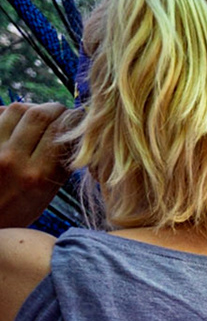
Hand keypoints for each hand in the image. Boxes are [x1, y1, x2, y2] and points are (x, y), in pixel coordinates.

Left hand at [0, 103, 69, 229]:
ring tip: (39, 117)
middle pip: (39, 114)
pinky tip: (17, 122)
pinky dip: (10, 113)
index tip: (81, 119)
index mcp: (38, 176)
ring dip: (32, 108)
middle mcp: (13, 160)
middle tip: (61, 113)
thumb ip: (59, 166)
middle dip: (55, 109)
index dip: (74, 119)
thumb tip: (75, 138)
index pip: (61, 132)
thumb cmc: (16, 212)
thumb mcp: (46, 196)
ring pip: (17, 109)